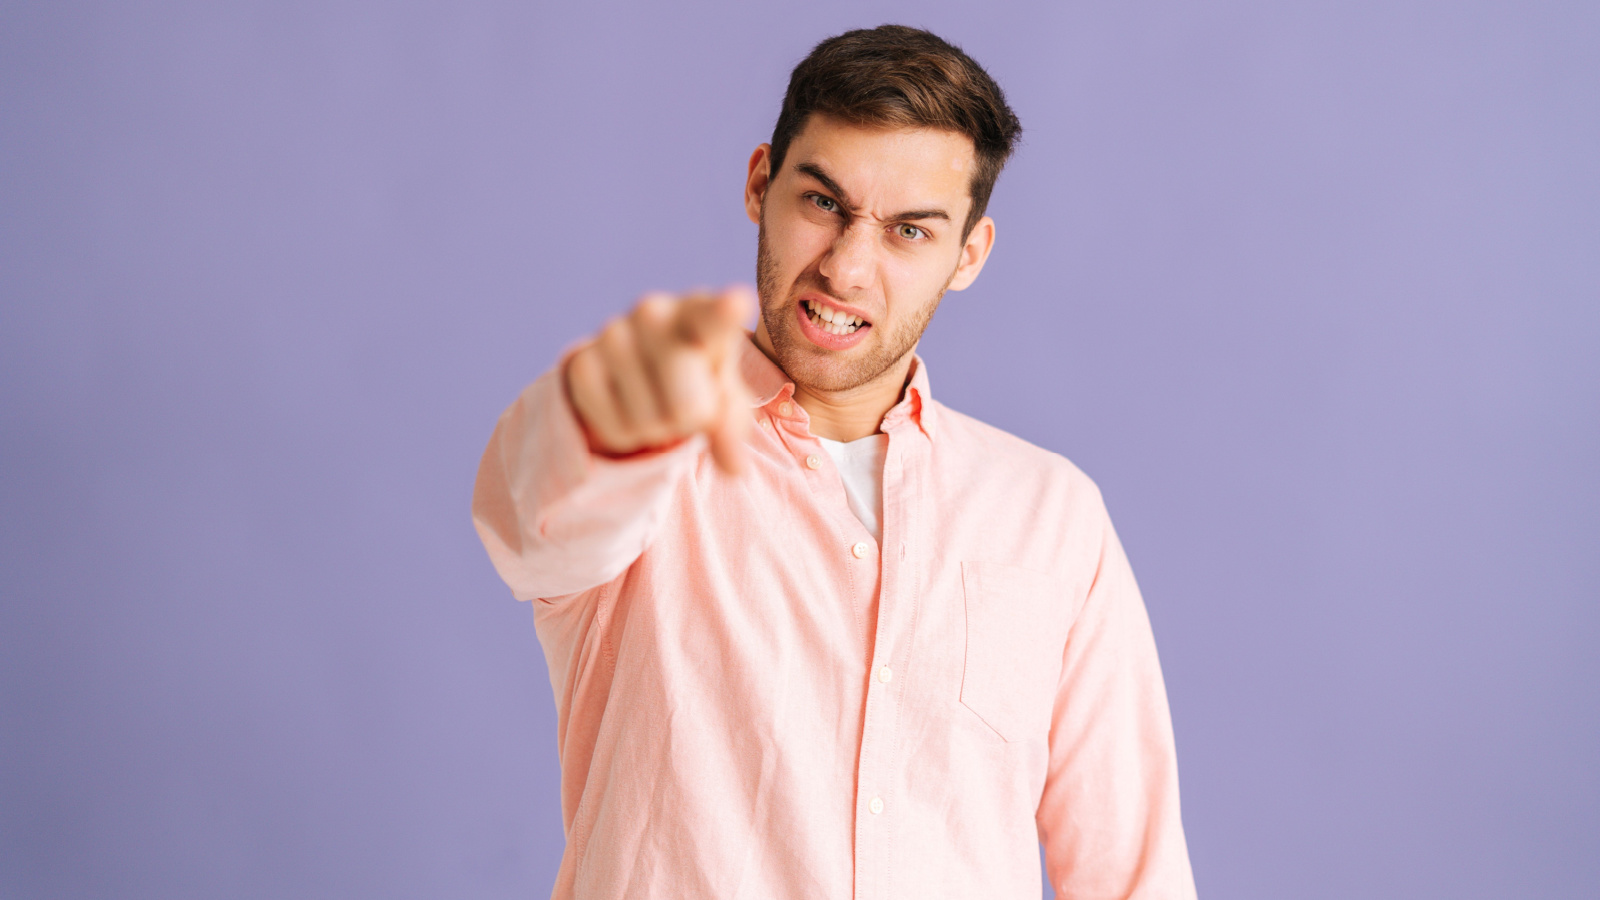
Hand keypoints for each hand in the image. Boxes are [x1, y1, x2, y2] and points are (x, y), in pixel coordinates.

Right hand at [564, 286, 755, 473]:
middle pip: (687, 407)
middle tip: (686, 402)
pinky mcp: (580, 362)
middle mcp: (655, 312)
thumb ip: (732, 426)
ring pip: (649, 422)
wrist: (639, 367)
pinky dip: (625, 433)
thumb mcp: (724, 397)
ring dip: (656, 428)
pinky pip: (614, 428)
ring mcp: (613, 334)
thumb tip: (734, 467)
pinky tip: (625, 404)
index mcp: (701, 314)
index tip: (737, 303)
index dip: (726, 312)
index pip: (715, 317)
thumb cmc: (698, 377)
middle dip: (690, 421)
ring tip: (654, 399)